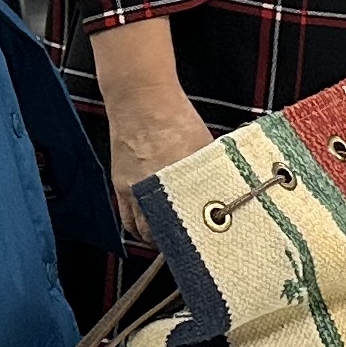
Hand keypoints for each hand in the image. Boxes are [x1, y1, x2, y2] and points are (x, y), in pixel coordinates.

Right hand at [101, 89, 212, 245]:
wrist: (141, 99)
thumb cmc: (174, 117)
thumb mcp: (205, 149)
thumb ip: (211, 175)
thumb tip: (225, 193)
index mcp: (177, 184)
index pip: (186, 227)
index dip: (195, 241)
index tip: (206, 246)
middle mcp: (151, 192)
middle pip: (159, 234)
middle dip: (173, 243)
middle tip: (188, 247)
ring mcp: (133, 191)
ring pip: (141, 229)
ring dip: (154, 238)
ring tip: (168, 241)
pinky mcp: (120, 186)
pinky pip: (126, 217)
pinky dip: (137, 225)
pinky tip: (148, 226)